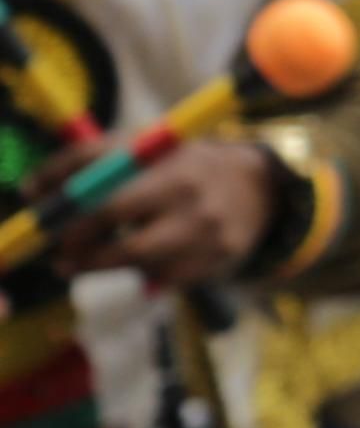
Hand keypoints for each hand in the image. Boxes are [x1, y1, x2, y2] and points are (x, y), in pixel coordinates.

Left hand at [56, 140, 276, 289]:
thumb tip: (32, 190)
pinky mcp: (218, 261)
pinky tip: (139, 265)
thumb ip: (90, 160)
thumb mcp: (145, 148)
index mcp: (168, 165)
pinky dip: (143, 275)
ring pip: (139, 264)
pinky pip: (164, 279)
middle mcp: (190, 198)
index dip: (68, 209)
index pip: (106, 191)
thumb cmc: (185, 165)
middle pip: (121, 236)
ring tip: (84, 263)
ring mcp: (208, 234)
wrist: (259, 187)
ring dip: (103, 265)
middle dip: (82, 249)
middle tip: (62, 255)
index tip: (45, 218)